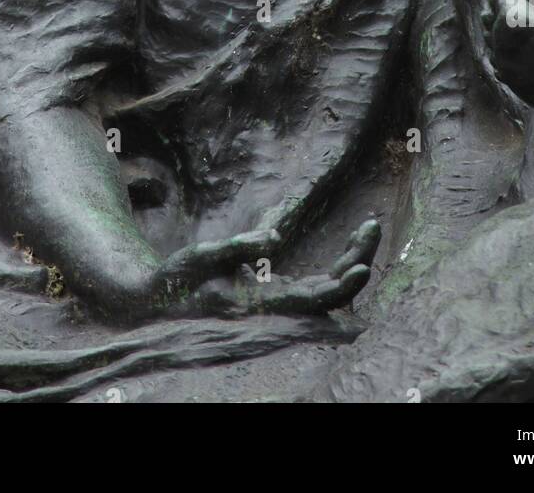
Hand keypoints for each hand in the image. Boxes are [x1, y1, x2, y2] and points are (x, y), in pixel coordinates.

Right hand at [190, 218, 380, 318]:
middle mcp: (277, 308)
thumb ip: (238, 248)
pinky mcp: (278, 294)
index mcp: (262, 304)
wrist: (160, 304)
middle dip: (356, 259)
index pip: (313, 299)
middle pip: (330, 290)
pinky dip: (337, 266)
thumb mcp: (202, 258)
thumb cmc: (180, 280)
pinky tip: (351, 246)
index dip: (342, 287)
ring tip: (368, 228)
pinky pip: (318, 285)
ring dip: (350, 260)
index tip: (364, 265)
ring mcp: (280, 302)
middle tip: (373, 225)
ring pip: (327, 287)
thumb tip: (275, 237)